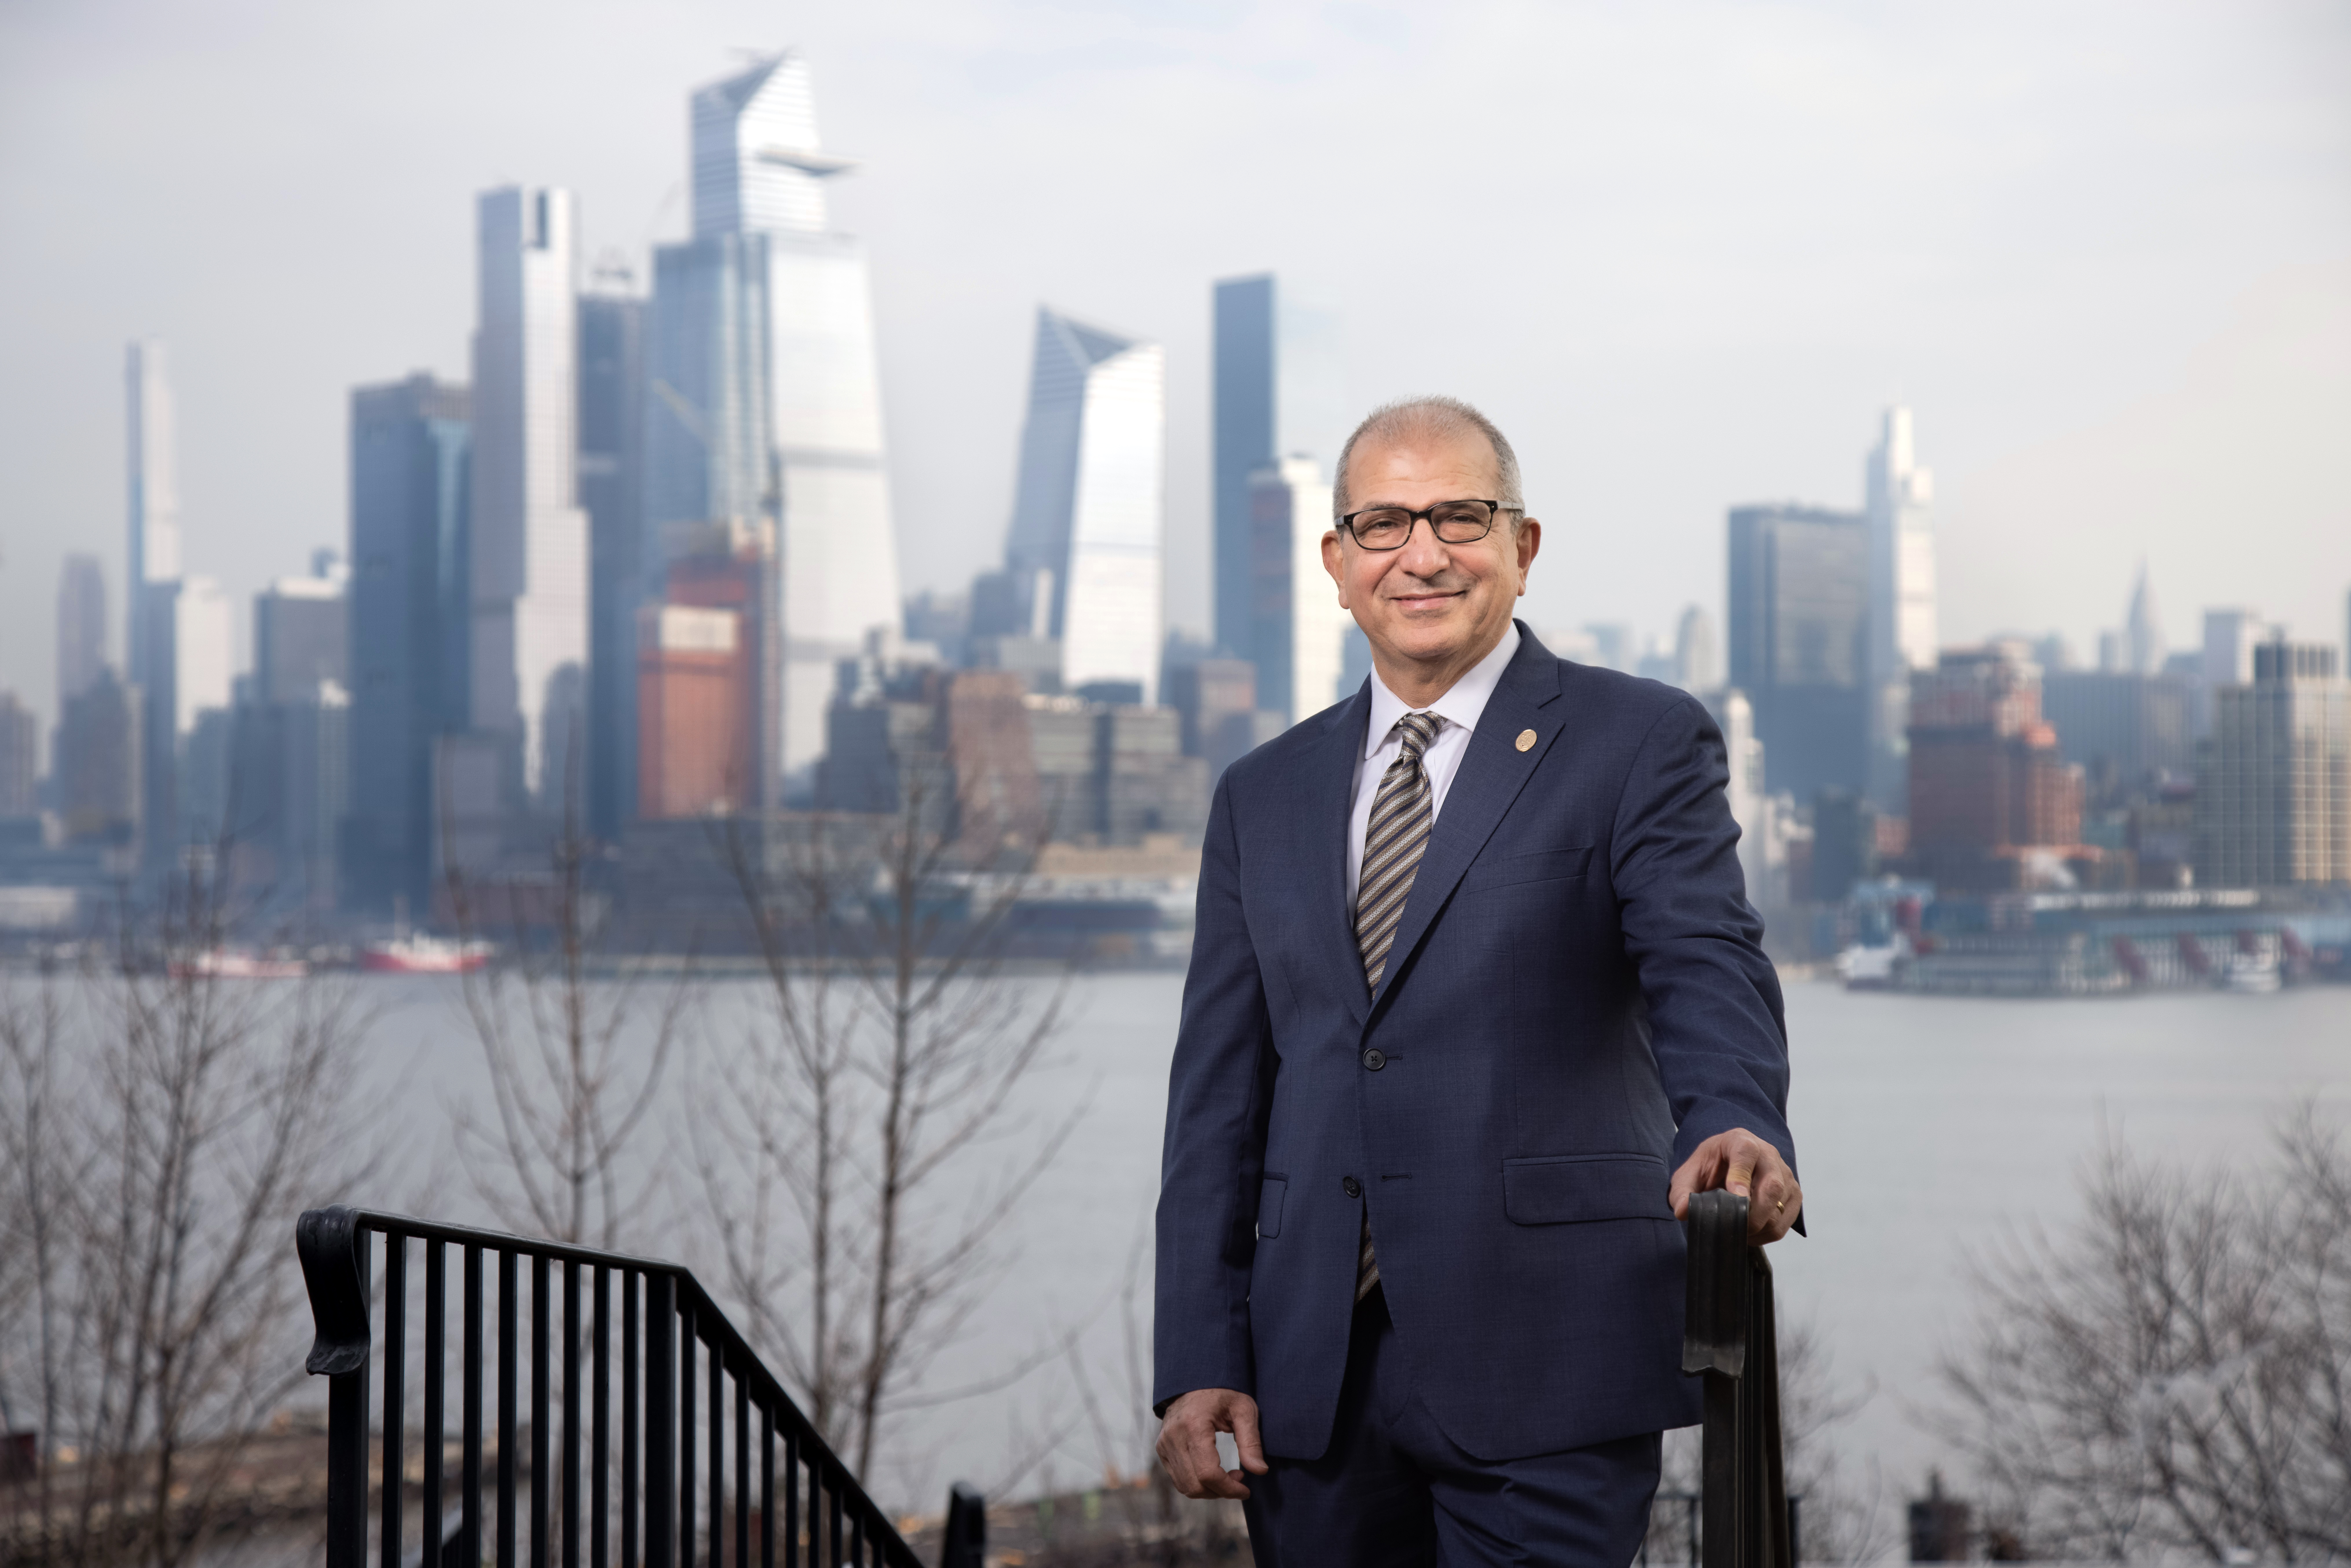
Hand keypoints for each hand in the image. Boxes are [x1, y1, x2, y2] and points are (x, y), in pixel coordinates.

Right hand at [1155, 1387, 1268, 1498]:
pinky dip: (1197, 1483)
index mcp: (1194, 1425)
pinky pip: (1178, 1479)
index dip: (1229, 1489)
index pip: (1208, 1473)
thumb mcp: (1244, 1410)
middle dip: (1221, 1491)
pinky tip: (1212, 1472)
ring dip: (1209, 1490)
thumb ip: (1251, 1441)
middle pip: (1195, 1485)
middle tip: (1239, 1478)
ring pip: (1185, 1486)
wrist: (1195, 1379)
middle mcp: (1174, 1437)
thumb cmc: (1223, 1393)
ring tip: (1227, 1475)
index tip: (1246, 1490)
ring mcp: (1164, 1444)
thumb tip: (1260, 1471)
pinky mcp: (1162, 1449)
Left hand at [1671, 1127, 1801, 1242]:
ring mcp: (1785, 1174)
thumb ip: (1682, 1191)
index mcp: (1740, 1141)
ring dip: (1758, 1227)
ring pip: (1780, 1207)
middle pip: (1771, 1185)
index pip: (1746, 1153)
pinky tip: (1751, 1231)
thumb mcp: (1689, 1175)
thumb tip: (1683, 1211)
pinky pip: (1785, 1222)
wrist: (1729, 1164)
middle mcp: (1768, 1154)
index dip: (1741, 1176)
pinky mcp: (1794, 1194)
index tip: (1735, 1198)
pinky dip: (1767, 1233)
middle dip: (1752, 1214)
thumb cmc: (1710, 1167)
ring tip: (1738, 1229)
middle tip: (1733, 1227)